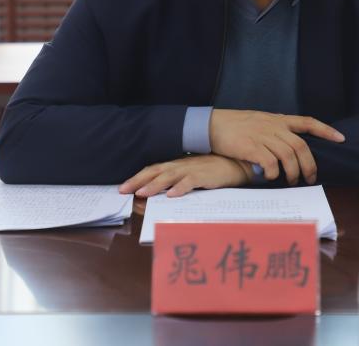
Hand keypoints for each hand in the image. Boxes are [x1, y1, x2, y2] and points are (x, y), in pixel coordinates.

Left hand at [118, 155, 252, 197]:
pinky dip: (181, 188)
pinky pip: (190, 182)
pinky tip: (172, 195)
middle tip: (123, 190)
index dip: (137, 178)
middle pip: (155, 172)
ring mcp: (192, 170)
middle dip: (138, 181)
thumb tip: (160, 193)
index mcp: (176, 165)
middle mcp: (181, 165)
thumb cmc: (212, 170)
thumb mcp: (191, 174)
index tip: (123, 188)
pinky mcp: (204, 175)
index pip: (153, 170)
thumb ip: (176, 181)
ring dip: (155, 185)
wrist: (235, 164)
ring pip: (169, 176)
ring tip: (143, 193)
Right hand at [209, 109, 344, 184]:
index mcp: (277, 119)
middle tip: (310, 178)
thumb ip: (274, 131)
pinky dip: (274, 173)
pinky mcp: (251, 147)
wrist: (211, 124)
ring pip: (289, 156)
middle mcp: (273, 126)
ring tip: (292, 181)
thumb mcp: (258, 122)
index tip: (340, 138)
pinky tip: (271, 177)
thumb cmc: (234, 126)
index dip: (325, 130)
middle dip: (309, 164)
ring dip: (293, 172)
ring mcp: (262, 135)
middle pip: (301, 146)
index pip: (307, 122)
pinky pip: (270, 162)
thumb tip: (288, 148)